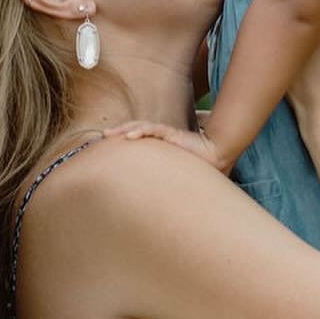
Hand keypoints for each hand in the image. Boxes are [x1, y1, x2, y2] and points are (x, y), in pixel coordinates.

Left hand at [105, 116, 231, 171]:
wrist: (217, 156)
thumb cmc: (198, 164)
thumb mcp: (173, 169)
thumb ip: (162, 174)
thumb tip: (149, 192)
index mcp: (160, 142)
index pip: (138, 136)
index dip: (123, 137)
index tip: (107, 146)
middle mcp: (162, 136)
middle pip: (135, 129)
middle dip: (118, 131)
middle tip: (102, 137)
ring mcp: (167, 134)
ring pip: (141, 127)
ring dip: (124, 129)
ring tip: (110, 134)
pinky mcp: (173, 135)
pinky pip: (154, 130)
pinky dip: (140, 131)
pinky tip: (129, 136)